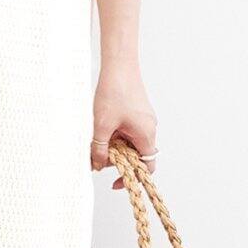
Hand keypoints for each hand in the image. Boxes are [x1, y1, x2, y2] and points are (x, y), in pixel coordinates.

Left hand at [91, 64, 157, 189]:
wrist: (119, 64)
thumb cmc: (114, 92)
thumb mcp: (102, 125)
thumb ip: (100, 149)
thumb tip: (97, 166)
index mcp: (146, 135)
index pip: (146, 167)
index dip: (132, 178)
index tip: (116, 183)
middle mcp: (149, 128)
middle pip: (137, 155)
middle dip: (118, 160)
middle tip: (99, 158)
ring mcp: (144, 119)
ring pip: (131, 142)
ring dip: (115, 146)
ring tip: (97, 140)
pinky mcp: (137, 111)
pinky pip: (129, 130)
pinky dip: (116, 134)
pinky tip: (102, 128)